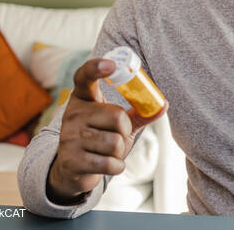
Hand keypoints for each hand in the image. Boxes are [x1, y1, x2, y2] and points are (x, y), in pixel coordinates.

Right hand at [46, 58, 168, 203]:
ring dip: (119, 151)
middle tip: (115, 135)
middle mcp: (72, 114)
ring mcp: (69, 138)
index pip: (84, 77)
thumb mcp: (117, 123)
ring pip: (115, 142)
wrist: (73, 169)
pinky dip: (116, 166)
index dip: (96, 68)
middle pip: (117, 116)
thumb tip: (164, 104)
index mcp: (83, 99)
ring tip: (107, 151)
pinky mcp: (72, 161)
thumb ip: (139, 112)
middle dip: (125, 130)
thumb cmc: (99, 139)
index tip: (111, 64)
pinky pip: (110, 163)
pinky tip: (105, 164)